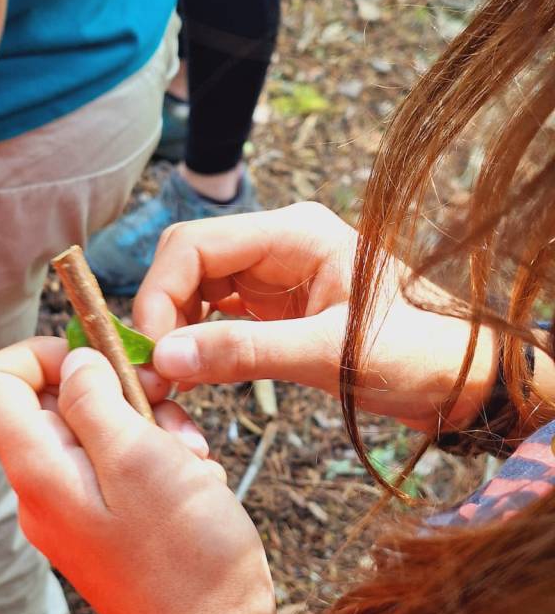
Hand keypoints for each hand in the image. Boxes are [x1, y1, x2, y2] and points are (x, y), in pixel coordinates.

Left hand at [0, 338, 277, 613]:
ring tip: (189, 452)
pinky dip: (157, 455)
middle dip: (114, 387)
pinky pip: (120, 465)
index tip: (98, 358)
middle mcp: (44, 491)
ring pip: (97, 429)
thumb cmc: (187, 561)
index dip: (38, 354)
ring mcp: (75, 511)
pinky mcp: (107, 525)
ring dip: (147, 423)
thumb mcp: (142, 458)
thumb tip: (74, 363)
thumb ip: (96, 400)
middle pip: (53, 401)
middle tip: (165, 400)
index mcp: (38, 472)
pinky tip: (194, 477)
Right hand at [133, 204, 496, 431]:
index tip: (153, 351)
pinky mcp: (274, 309)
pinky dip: (196, 344)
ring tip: (168, 380)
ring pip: (195, 291)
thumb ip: (246, 352)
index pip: (195, 244)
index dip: (159, 294)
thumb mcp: (330, 355)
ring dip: (174, 331)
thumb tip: (167, 358)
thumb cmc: (416, 354)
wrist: (459, 378)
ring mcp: (274, 276)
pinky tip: (192, 376)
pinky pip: (216, 317)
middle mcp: (278, 246)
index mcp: (295, 233)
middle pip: (187, 264)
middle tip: (153, 371)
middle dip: (161, 314)